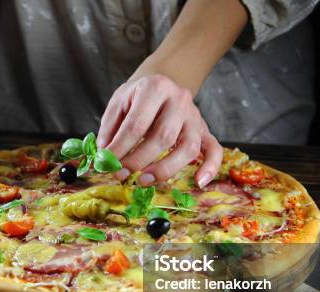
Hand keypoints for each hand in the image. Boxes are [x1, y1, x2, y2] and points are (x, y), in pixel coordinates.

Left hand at [97, 74, 222, 187]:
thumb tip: (104, 154)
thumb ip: (110, 127)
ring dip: (165, 169)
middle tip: (121, 173)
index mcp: (156, 88)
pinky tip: (198, 182)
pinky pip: (214, 150)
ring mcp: (195, 116)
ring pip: (188, 147)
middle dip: (139, 160)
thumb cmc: (138, 96)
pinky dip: (210, 167)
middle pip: (163, 137)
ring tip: (144, 181)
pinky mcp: (205, 130)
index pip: (137, 124)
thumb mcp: (119, 101)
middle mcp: (179, 100)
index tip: (107, 162)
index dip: (120, 147)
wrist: (163, 82)